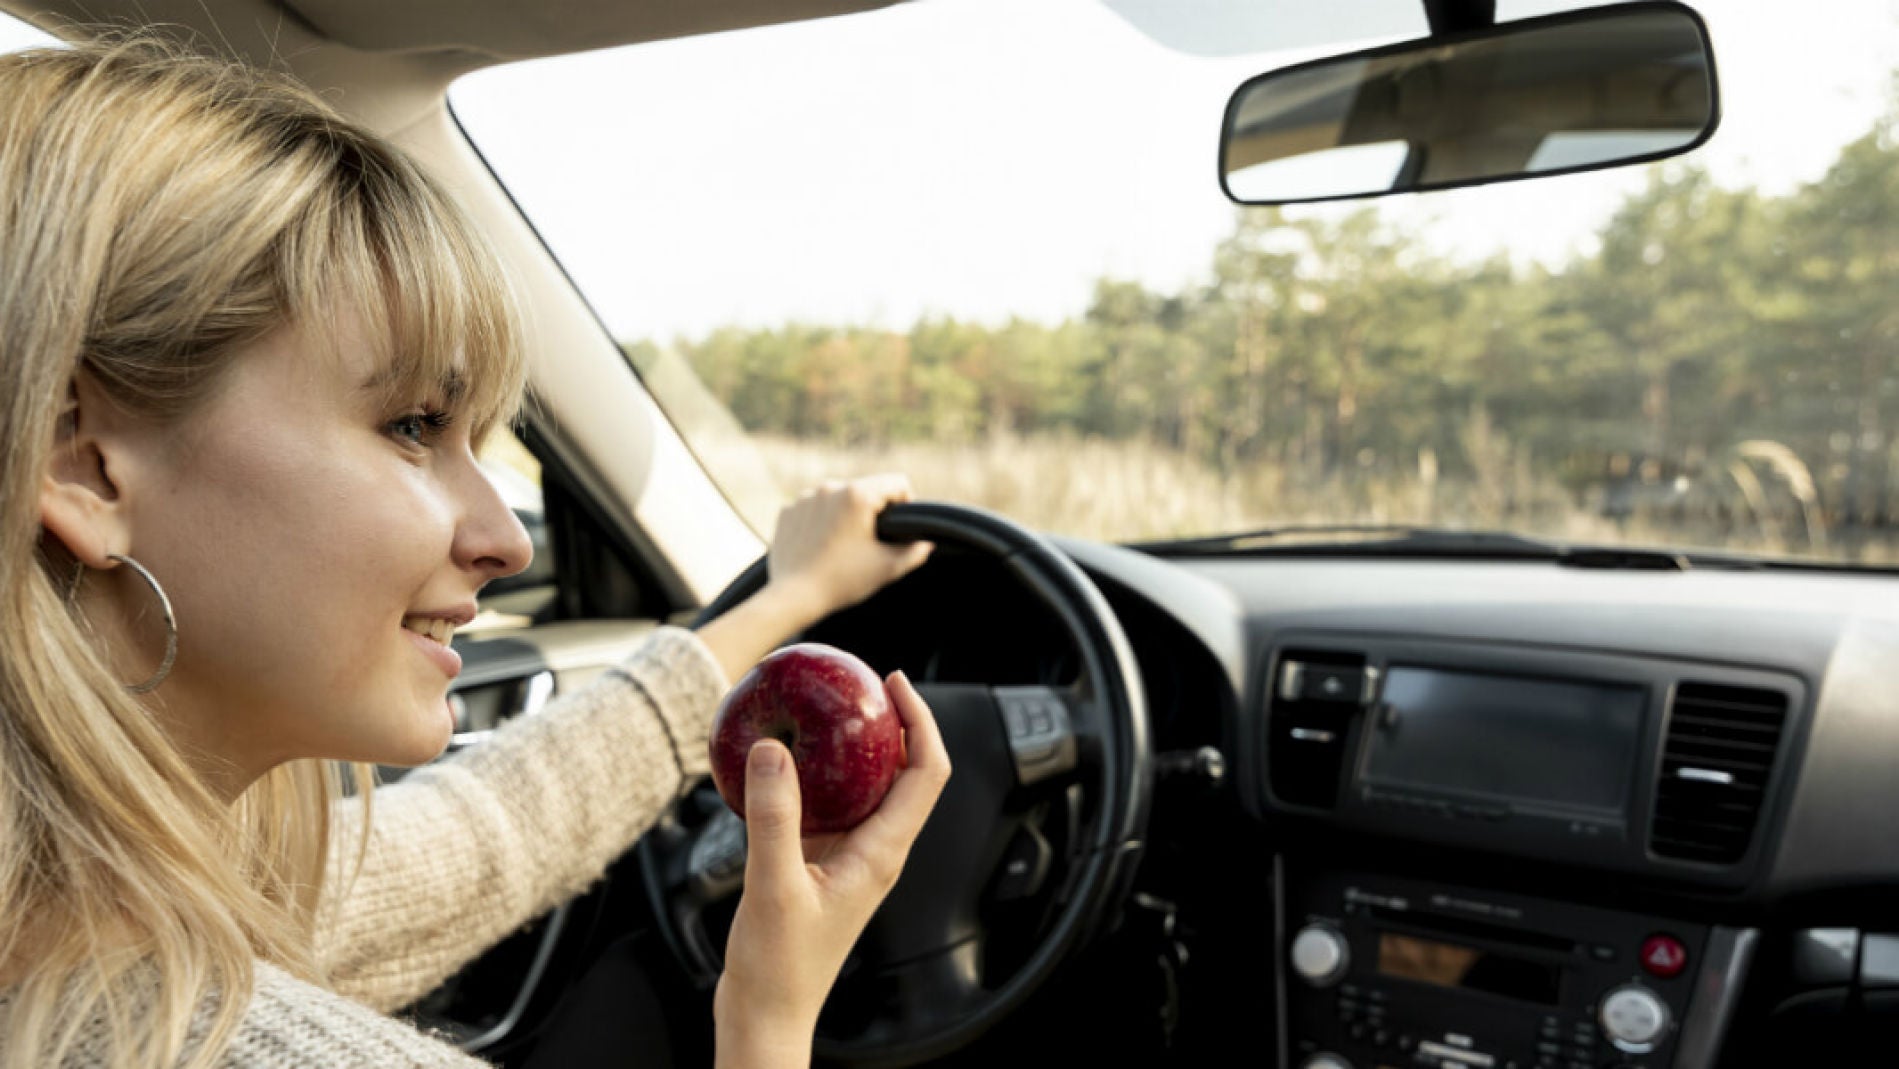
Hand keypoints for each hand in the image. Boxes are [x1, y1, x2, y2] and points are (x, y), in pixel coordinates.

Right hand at [712, 671, 950, 1063]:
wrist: (764, 1014)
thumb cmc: (779, 968)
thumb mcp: (772, 885)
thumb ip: (772, 818)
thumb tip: (772, 751)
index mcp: (881, 853)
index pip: (925, 774)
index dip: (919, 722)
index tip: (892, 683)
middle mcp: (873, 851)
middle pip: (900, 772)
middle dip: (888, 723)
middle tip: (857, 684)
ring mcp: (847, 857)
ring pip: (861, 787)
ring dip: (850, 748)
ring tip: (822, 710)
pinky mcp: (818, 864)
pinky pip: (824, 806)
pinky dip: (811, 777)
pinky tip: (777, 762)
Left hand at [767, 474, 934, 621]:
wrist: (793, 597)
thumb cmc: (841, 581)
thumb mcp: (887, 568)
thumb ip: (914, 552)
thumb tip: (926, 543)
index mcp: (857, 494)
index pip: (897, 483)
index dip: (905, 504)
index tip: (898, 529)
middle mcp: (830, 487)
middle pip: (866, 490)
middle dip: (872, 512)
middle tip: (869, 545)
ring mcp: (805, 498)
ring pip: (839, 498)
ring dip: (845, 515)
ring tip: (843, 547)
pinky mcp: (788, 511)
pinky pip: (814, 508)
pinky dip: (821, 522)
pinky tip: (821, 547)